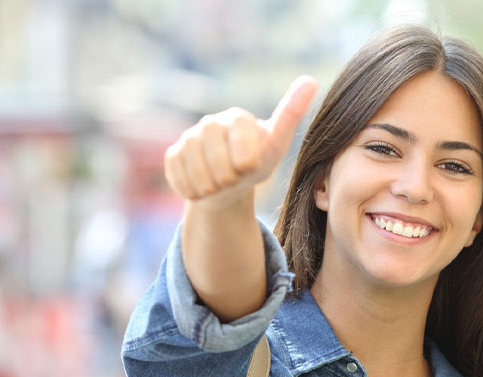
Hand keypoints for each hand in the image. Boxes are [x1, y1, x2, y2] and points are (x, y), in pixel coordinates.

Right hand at [164, 75, 317, 204]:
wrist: (229, 184)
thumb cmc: (257, 162)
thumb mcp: (277, 144)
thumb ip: (291, 114)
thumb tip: (310, 80)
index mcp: (237, 118)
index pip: (241, 148)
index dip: (246, 164)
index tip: (251, 166)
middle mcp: (210, 123)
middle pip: (217, 161)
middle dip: (229, 178)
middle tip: (236, 178)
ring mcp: (188, 138)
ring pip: (197, 173)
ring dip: (212, 187)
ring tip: (221, 183)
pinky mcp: (173, 155)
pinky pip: (180, 180)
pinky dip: (194, 191)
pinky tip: (204, 186)